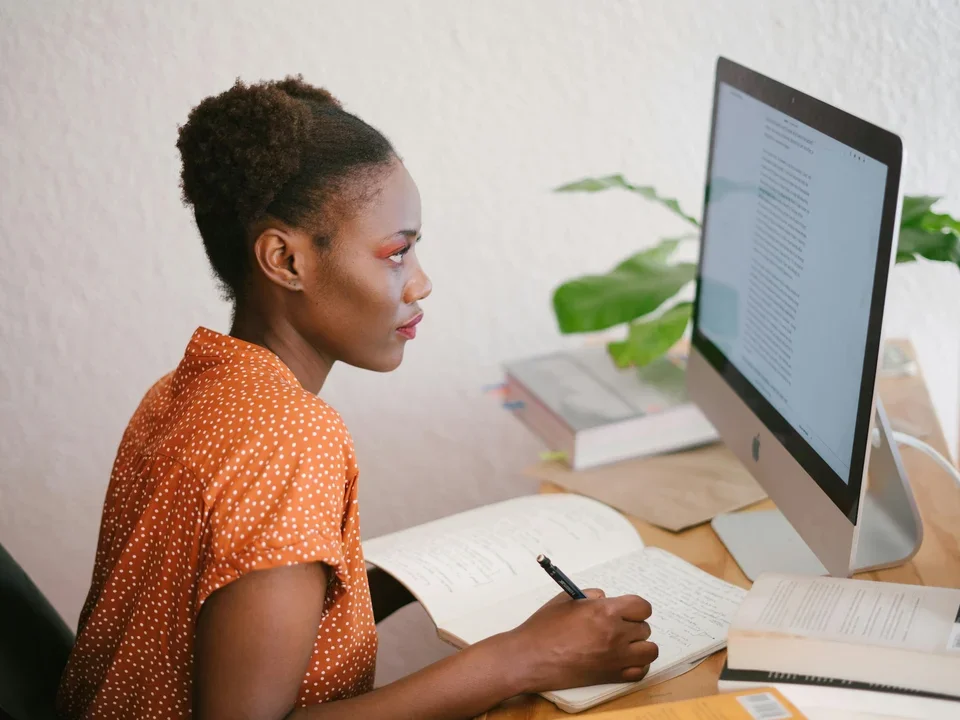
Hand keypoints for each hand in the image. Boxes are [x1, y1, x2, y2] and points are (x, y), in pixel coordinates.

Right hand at [504, 588, 657, 693]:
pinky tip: (625, 660)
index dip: (635, 608)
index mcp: (605, 611)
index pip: (642, 607)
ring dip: (640, 645)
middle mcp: (615, 634)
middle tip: (617, 626)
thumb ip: (591, 595)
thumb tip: (605, 598)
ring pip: (649, 650)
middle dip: (632, 625)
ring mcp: (615, 657)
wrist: (530, 657)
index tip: (627, 610)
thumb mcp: (566, 599)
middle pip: (644, 628)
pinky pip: (640, 671)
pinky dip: (637, 665)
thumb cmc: (544, 628)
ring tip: (625, 644)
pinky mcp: (611, 676)